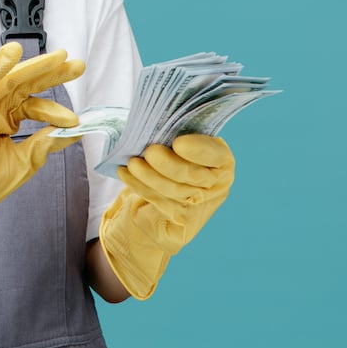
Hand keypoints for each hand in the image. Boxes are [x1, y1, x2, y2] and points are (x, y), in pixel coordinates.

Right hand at [0, 41, 84, 222]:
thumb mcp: (27, 161)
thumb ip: (46, 142)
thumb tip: (74, 130)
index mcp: (6, 120)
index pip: (34, 106)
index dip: (56, 110)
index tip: (75, 120)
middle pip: (26, 85)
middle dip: (52, 73)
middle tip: (76, 64)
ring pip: (9, 81)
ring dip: (33, 67)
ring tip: (57, 56)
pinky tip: (11, 54)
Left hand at [99, 134, 234, 298]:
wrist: (160, 200)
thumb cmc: (171, 159)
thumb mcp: (178, 146)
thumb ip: (175, 136)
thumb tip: (155, 126)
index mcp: (221, 160)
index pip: (215, 155)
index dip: (198, 150)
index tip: (178, 143)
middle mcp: (217, 185)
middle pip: (194, 176)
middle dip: (169, 164)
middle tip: (149, 152)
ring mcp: (202, 205)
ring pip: (175, 191)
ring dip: (150, 176)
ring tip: (132, 163)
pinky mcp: (184, 221)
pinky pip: (160, 202)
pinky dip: (140, 186)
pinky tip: (125, 173)